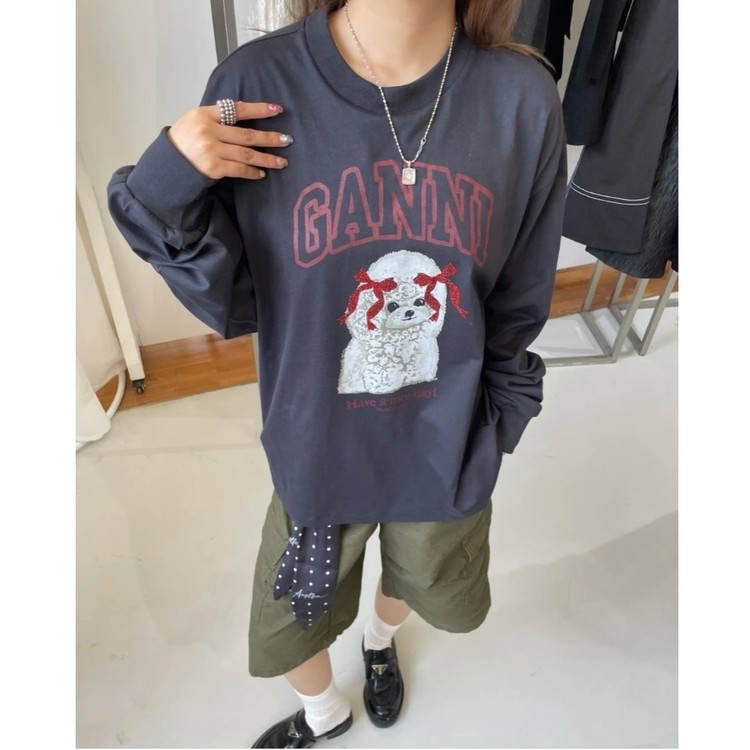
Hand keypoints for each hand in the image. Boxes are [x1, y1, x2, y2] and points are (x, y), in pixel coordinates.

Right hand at [167, 101, 291, 179]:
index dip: (259, 109)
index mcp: (205, 114)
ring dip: (267, 159)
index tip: (278, 110)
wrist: (169, 161)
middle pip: (246, 135)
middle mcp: (209, 131)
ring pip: (246, 154)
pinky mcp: (213, 168)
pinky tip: (262, 173)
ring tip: (282, 161)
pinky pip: (239, 170)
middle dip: (269, 138)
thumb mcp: (197, 118)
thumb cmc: (186, 138)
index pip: (237, 109)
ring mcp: (211, 150)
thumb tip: (247, 113)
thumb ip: (219, 116)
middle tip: (287, 140)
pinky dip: (252, 172)